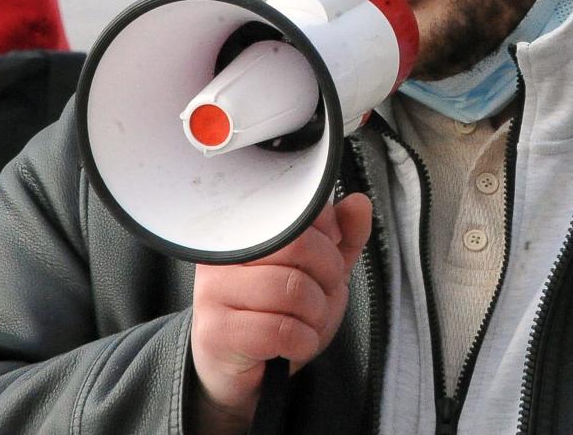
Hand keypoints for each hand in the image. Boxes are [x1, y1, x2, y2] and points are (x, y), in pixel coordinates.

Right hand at [188, 193, 371, 432]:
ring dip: (317, 313)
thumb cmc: (279, 309)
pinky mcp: (216, 331)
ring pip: (291, 289)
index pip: (300, 210)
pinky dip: (302, 341)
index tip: (329, 255)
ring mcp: (213, 290)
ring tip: (308, 321)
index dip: (328, 237)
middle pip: (298, 245)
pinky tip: (295, 343)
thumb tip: (359, 204)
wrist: (244, 368)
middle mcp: (223, 251)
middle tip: (323, 293)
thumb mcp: (319, 269)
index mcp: (246, 223)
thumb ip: (343, 235)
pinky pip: (279, 330)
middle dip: (328, 275)